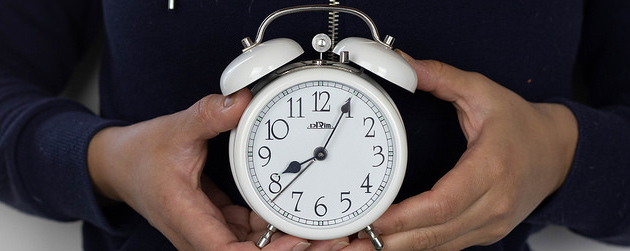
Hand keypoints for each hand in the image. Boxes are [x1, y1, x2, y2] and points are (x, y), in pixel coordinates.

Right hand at [87, 89, 309, 249]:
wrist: (120, 166)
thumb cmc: (141, 156)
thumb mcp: (175, 129)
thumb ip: (208, 114)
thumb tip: (241, 99)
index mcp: (186, 218)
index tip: (298, 239)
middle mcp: (198, 234)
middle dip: (290, 248)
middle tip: (331, 238)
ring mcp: (209, 231)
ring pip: (253, 248)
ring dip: (286, 242)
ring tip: (324, 231)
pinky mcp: (216, 224)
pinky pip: (250, 235)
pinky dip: (274, 231)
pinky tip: (298, 219)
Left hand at [345, 52, 577, 249]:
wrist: (559, 152)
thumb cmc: (523, 125)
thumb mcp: (484, 92)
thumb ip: (442, 78)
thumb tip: (405, 66)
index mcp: (491, 168)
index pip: (442, 203)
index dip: (405, 217)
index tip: (373, 219)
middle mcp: (494, 203)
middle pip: (436, 233)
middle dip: (391, 242)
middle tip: (353, 241)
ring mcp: (493, 223)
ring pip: (441, 246)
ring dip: (400, 249)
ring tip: (362, 247)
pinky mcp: (489, 232)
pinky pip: (449, 246)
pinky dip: (419, 248)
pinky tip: (392, 245)